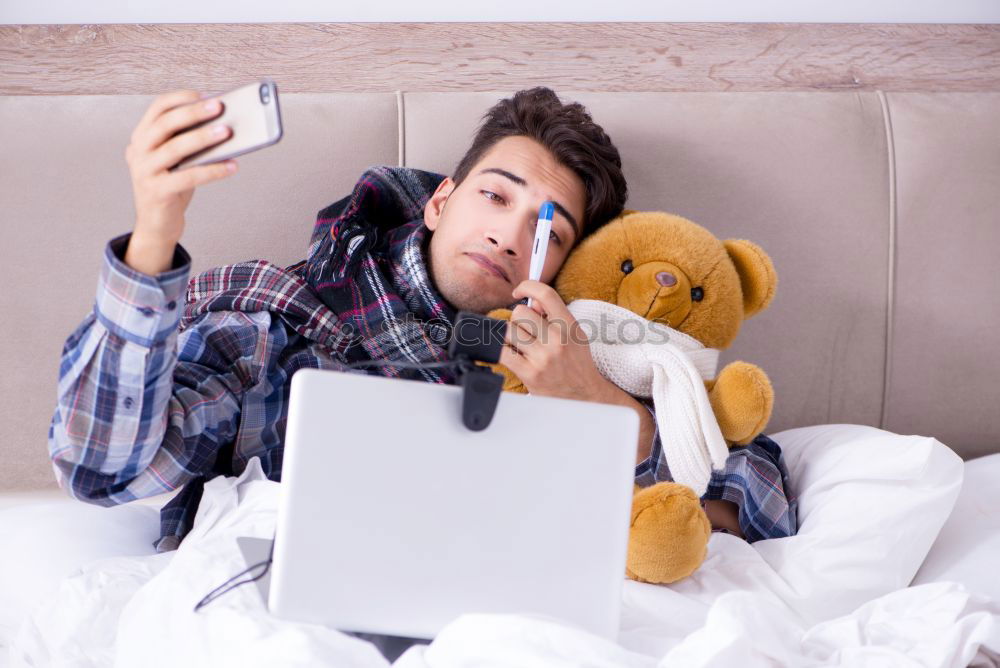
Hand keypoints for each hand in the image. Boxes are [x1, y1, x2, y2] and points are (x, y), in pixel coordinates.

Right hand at [123, 90, 236, 272]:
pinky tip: (233, 166)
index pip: (158, 108)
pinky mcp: (157, 192)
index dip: (182, 98)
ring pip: (176, 148)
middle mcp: (138, 151)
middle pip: (165, 124)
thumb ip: (190, 142)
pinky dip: (213, 170)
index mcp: (141, 137)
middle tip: (220, 107)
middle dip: (194, 112)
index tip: (207, 95)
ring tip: (228, 132)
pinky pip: (189, 177)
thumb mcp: (177, 160)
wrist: (157, 225)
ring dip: (204, 138)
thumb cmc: (172, 187)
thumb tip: (224, 125)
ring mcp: (144, 172)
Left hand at [498, 280, 612, 401]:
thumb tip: (531, 301)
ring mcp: (543, 358)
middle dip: (517, 319)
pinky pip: (502, 353)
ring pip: (508, 331)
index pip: (546, 294)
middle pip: (519, 313)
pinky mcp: (529, 374)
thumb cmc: (577, 363)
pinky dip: (500, 351)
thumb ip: (553, 316)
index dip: (527, 286)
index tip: (519, 291)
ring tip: (519, 344)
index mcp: (570, 326)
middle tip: (524, 330)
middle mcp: (557, 340)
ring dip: (509, 336)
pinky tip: (509, 353)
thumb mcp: (573, 335)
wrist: (584, 396)